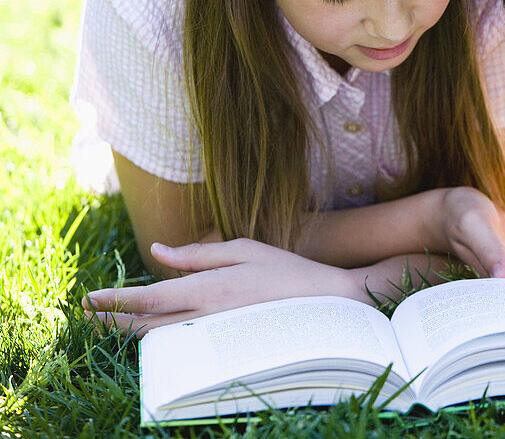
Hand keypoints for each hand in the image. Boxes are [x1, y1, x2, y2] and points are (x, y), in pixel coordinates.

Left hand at [82, 239, 356, 336]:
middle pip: (145, 324)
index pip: (148, 297)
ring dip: (131, 331)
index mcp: (209, 290)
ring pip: (160, 338)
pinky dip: (159, 338)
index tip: (89, 298)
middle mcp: (206, 317)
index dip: (115, 299)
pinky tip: (151, 330)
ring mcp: (215, 336)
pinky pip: (182, 344)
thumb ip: (198, 253)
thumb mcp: (244, 249)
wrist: (327, 306)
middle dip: (112, 319)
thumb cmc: (288, 271)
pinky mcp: (224, 345)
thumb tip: (158, 252)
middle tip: (86, 312)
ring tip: (109, 321)